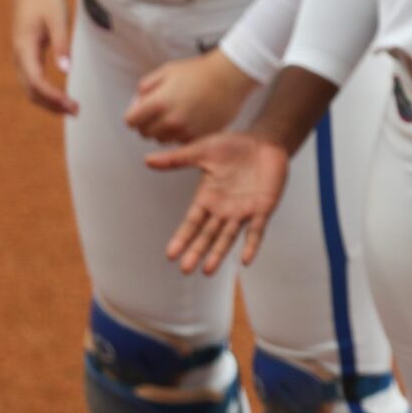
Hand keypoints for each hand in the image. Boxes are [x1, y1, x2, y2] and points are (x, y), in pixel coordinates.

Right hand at [11, 0, 76, 115]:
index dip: (51, 95)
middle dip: (52, 104)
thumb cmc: (46, 2)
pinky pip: (32, 81)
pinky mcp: (25, 58)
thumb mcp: (57, 19)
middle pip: (31, 90)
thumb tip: (66, 70)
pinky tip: (60, 98)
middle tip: (76, 111)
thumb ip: (62, 44)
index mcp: (24, 47)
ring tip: (71, 109)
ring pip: (29, 89)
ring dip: (48, 102)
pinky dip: (45, 94)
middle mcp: (18, 56)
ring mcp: (20, 58)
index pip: (35, 80)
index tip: (70, 104)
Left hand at [124, 48, 258, 143]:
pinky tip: (188, 120)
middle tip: (157, 113)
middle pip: (145, 134)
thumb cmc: (200, 72)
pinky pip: (180, 142)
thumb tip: (138, 102)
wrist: (228, 78)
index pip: (131, 122)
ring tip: (174, 116)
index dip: (134, 115)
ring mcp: (185, 130)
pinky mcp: (199, 136)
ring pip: (162, 140)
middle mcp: (170, 120)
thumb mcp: (166, 71)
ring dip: (163, 131)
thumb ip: (146, 87)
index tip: (139, 112)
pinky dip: (180, 134)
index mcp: (158, 103)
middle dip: (147, 124)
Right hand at [148, 132, 289, 274]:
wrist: (264, 141)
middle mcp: (223, 209)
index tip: (170, 254)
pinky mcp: (263, 209)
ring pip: (228, 237)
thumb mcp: (202, 151)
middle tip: (185, 269)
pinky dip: (251, 245)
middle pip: (207, 235)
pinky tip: (245, 260)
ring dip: (218, 254)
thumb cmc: (233, 146)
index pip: (192, 222)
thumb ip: (177, 159)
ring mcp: (243, 211)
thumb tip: (147, 160)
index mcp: (208, 198)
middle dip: (196, 252)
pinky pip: (257, 231)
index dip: (182, 238)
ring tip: (207, 271)